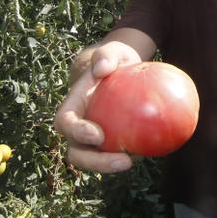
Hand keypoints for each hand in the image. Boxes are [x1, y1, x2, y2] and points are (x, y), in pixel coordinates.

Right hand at [53, 48, 141, 172]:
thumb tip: (104, 68)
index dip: (77, 132)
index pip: (65, 122)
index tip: (98, 135)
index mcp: (74, 105)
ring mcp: (93, 138)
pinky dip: (131, 156)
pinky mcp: (111, 142)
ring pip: (95, 159)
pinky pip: (116, 152)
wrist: (121, 71)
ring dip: (112, 166)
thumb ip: (106, 55)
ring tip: (137, 161)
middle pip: (77, 151)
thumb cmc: (114, 60)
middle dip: (95, 162)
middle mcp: (79, 126)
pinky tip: (151, 153)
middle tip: (124, 161)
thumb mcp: (113, 51)